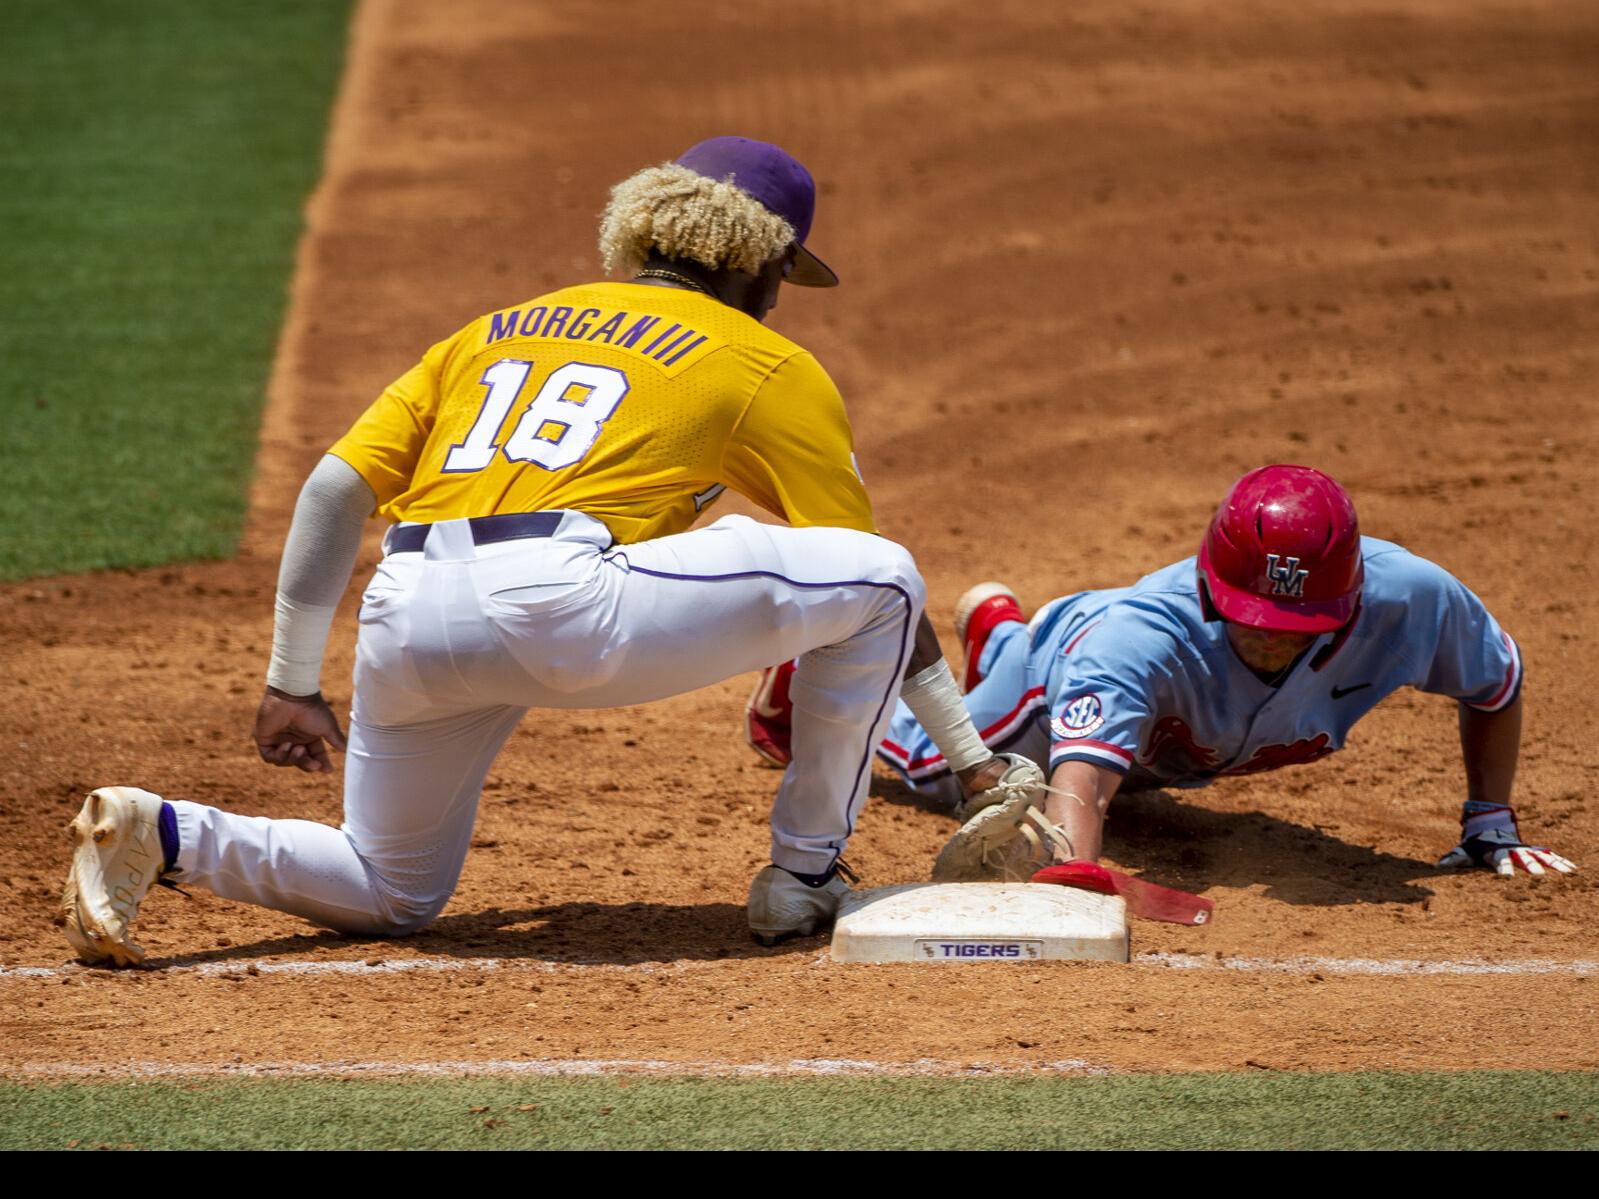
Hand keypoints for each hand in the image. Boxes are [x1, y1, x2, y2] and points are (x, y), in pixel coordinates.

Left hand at [253, 686, 347, 772]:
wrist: (293, 696)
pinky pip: (269, 757)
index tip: (327, 770)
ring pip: (284, 761)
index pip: (314, 755)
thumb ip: (336, 740)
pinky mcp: (264, 738)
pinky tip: (286, 744)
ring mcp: (278, 739)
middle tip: (315, 764)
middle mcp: (293, 739)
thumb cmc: (312, 709)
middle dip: (307, 764)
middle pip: (299, 761)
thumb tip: (346, 750)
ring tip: (298, 748)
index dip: (320, 764)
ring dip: (293, 759)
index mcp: (308, 736)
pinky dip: (279, 755)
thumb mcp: (328, 727)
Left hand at [1438, 829, 1576, 876]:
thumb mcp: (1465, 849)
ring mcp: (1525, 849)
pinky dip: (1560, 861)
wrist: (1490, 821)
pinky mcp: (1533, 850)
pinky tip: (1572, 868)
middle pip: (1522, 859)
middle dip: (1530, 866)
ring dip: (1552, 864)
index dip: (1503, 868)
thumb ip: (1455, 858)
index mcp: (1496, 853)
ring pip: (1541, 857)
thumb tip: (1439, 866)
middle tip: (1537, 875)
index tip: (1507, 877)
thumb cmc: (1476, 842)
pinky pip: (1549, 855)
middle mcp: (1513, 851)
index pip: (1499, 862)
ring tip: (1567, 872)